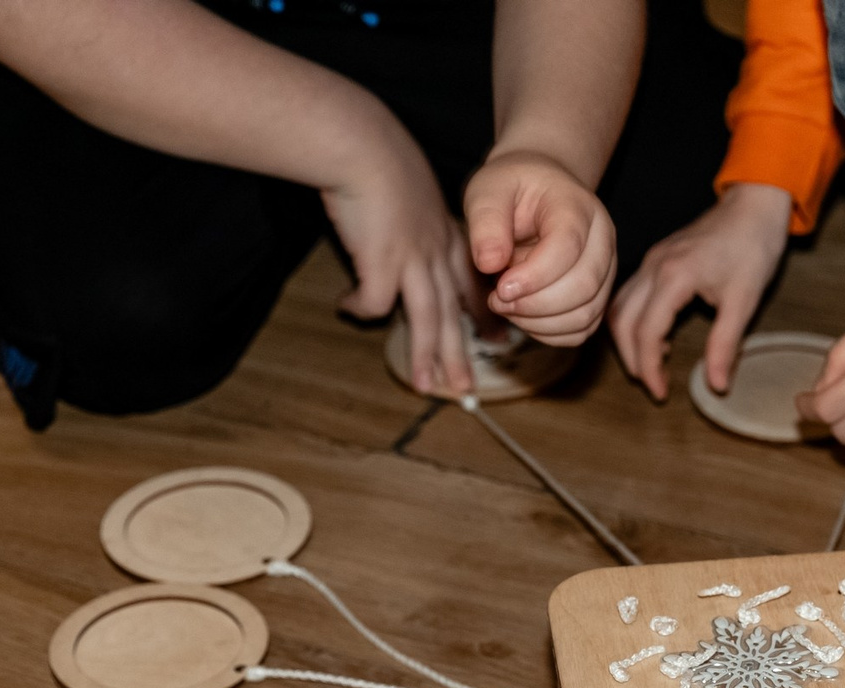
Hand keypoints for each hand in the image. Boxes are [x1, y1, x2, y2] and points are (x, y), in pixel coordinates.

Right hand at [324, 125, 475, 395]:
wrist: (360, 143)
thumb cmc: (377, 159)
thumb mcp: (409, 190)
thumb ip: (412, 219)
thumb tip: (397, 239)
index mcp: (446, 234)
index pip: (472, 284)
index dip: (483, 314)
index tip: (499, 340)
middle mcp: (435, 251)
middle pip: (453, 311)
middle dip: (461, 353)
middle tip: (467, 388)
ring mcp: (411, 258)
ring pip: (426, 317)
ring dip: (427, 355)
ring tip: (427, 387)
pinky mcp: (382, 262)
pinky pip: (373, 303)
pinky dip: (360, 309)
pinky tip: (346, 308)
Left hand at [464, 149, 614, 344]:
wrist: (537, 192)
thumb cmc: (512, 190)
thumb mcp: (487, 191)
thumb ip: (485, 223)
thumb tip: (489, 264)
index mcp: (577, 206)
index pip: (568, 247)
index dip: (534, 276)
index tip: (499, 288)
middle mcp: (602, 239)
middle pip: (583, 287)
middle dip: (534, 305)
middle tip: (496, 299)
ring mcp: (605, 270)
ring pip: (584, 315)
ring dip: (539, 322)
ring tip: (506, 305)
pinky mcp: (597, 296)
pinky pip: (580, 330)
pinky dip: (548, 333)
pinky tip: (522, 315)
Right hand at [608, 182, 791, 402]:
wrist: (753, 206)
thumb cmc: (753, 247)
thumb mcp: (744, 300)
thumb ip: (725, 345)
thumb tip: (715, 385)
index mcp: (674, 276)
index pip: (646, 332)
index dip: (649, 368)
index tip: (661, 393)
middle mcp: (654, 267)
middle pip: (621, 322)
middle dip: (632, 359)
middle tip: (653, 385)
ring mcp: (651, 261)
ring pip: (618, 307)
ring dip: (627, 341)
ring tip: (650, 365)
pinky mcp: (655, 259)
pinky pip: (628, 295)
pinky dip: (632, 321)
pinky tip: (655, 337)